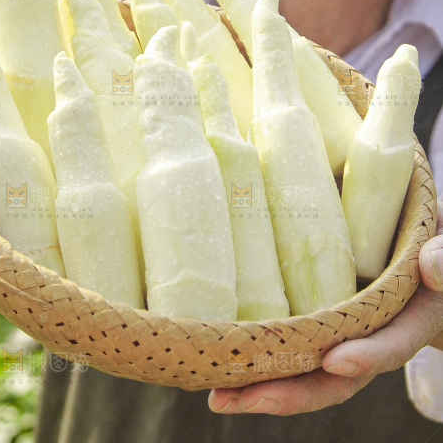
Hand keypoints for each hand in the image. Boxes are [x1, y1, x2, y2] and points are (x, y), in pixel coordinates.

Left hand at [208, 202, 442, 415]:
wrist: (420, 253)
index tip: (334, 363)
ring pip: (308, 373)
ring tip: (219, 396)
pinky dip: (259, 360)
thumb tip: (431, 266)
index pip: (391, 345)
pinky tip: (221, 360)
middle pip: (337, 378)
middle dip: (294, 394)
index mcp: (411, 322)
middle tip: (247, 398)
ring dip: (265, 387)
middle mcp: (375, 339)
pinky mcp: (320, 328)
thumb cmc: (431, 243)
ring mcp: (345, 338)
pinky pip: (291, 349)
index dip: (366, 357)